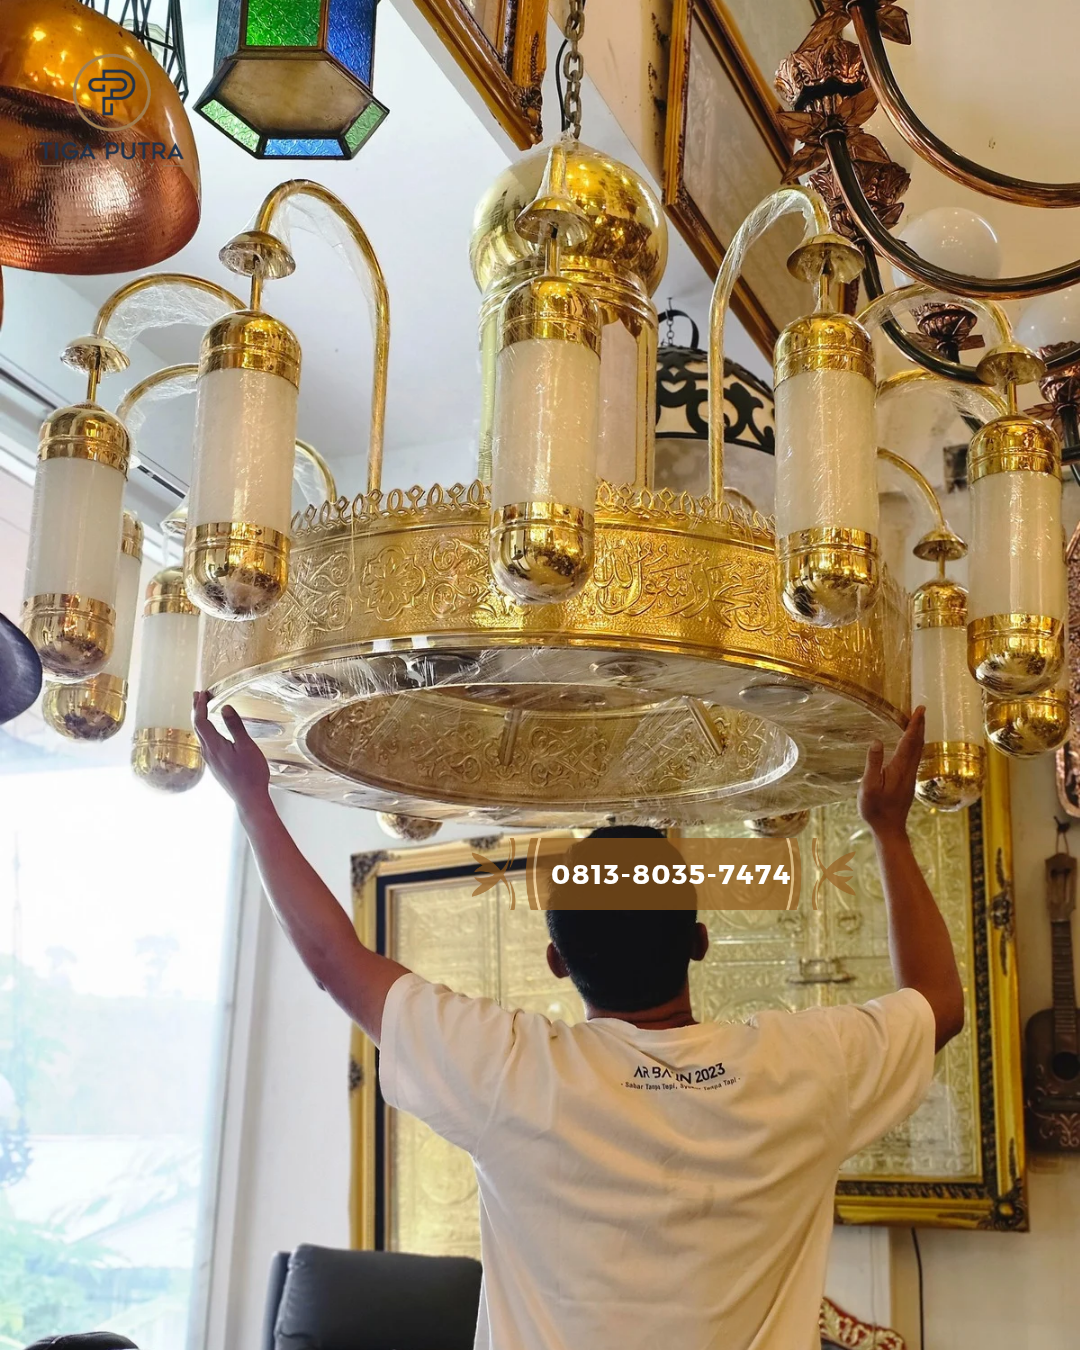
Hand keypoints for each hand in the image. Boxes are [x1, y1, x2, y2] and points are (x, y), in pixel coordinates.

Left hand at [193, 691, 270, 813]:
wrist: (249, 798)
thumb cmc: (251, 774)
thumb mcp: (247, 746)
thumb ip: (235, 726)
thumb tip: (225, 708)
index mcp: (214, 745)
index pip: (201, 721)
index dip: (199, 706)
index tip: (201, 693)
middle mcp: (208, 752)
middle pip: (197, 727)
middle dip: (197, 710)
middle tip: (197, 696)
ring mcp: (211, 761)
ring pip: (201, 736)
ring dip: (201, 721)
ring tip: (203, 710)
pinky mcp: (215, 766)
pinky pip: (206, 744)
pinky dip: (206, 732)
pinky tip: (212, 733)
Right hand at [858, 706, 924, 839]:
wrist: (889, 828)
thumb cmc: (876, 808)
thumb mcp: (868, 786)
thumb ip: (873, 763)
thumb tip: (877, 741)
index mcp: (899, 767)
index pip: (909, 740)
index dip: (915, 724)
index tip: (920, 709)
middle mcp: (908, 770)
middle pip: (918, 743)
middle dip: (920, 725)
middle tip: (922, 710)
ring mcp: (909, 776)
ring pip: (918, 750)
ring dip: (919, 735)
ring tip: (918, 723)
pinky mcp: (907, 781)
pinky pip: (914, 757)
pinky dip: (915, 745)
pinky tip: (911, 745)